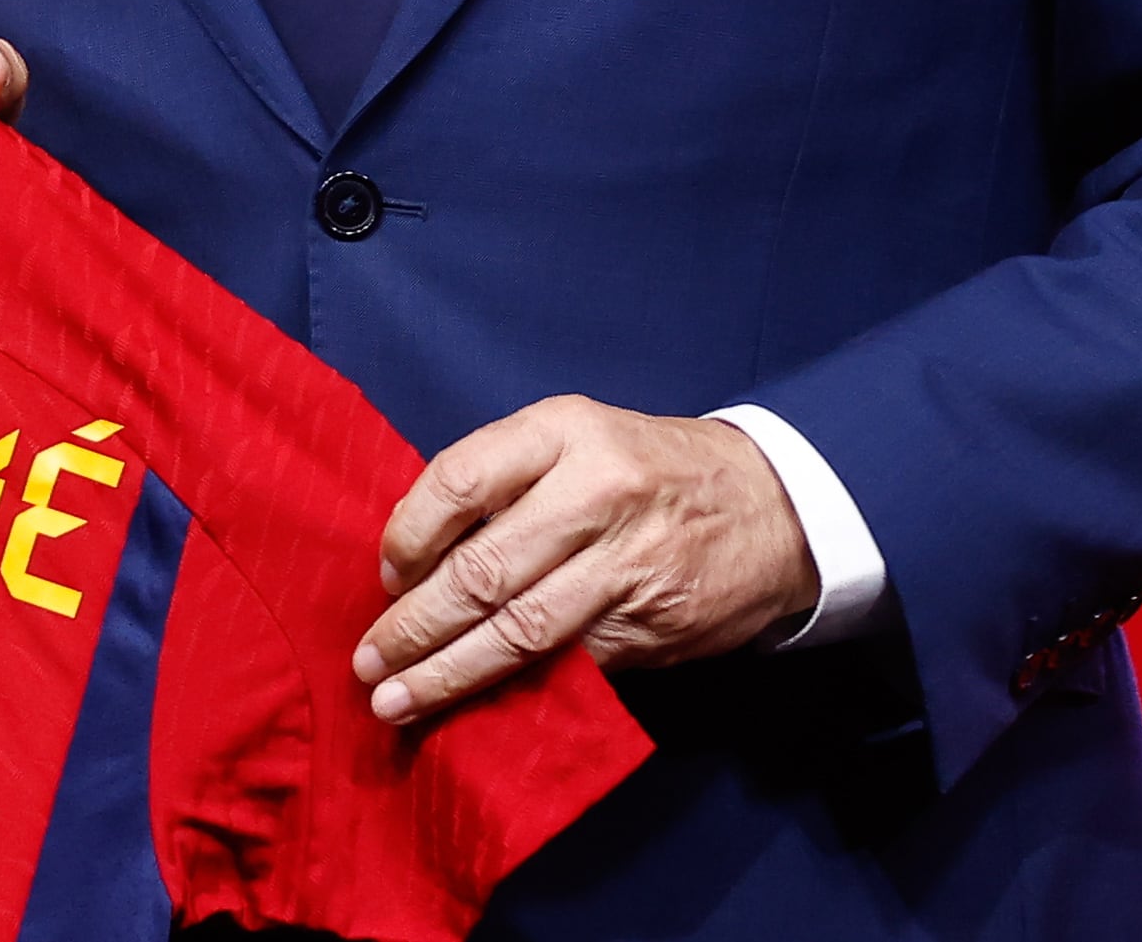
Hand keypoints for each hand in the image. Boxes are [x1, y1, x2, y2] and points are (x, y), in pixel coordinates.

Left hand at [354, 398, 818, 718]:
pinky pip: (567, 664)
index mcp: (564, 432)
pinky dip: (513, 691)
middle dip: (415, 626)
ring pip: (520, 631)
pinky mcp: (650, 626)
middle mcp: (595, 493)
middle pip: (482, 570)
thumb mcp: (577, 440)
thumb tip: (416, 557)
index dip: (409, 535)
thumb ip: (506, 482)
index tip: (385, 576)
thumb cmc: (647, 469)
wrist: (772, 507)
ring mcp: (627, 565)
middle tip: (369, 662)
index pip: (459, 480)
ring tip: (397, 700)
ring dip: (450, 674)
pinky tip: (472, 709)